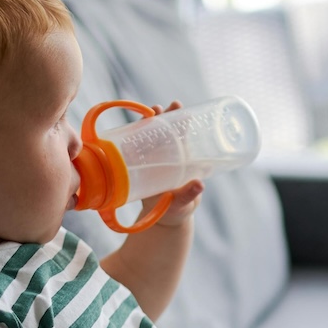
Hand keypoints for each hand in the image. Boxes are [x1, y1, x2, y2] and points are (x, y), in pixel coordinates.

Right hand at [139, 101, 202, 227]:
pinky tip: (127, 130)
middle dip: (162, 116)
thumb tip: (200, 184)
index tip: (177, 105)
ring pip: (147, 137)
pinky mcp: (138, 167)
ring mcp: (151, 160)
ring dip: (146, 123)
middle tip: (159, 108)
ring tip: (150, 112)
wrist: (162, 221)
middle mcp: (167, 156)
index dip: (179, 119)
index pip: (180, 134)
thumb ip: (190, 194)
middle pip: (164, 131)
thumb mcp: (185, 201)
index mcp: (182, 160)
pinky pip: (134, 151)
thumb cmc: (178, 209)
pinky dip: (130, 139)